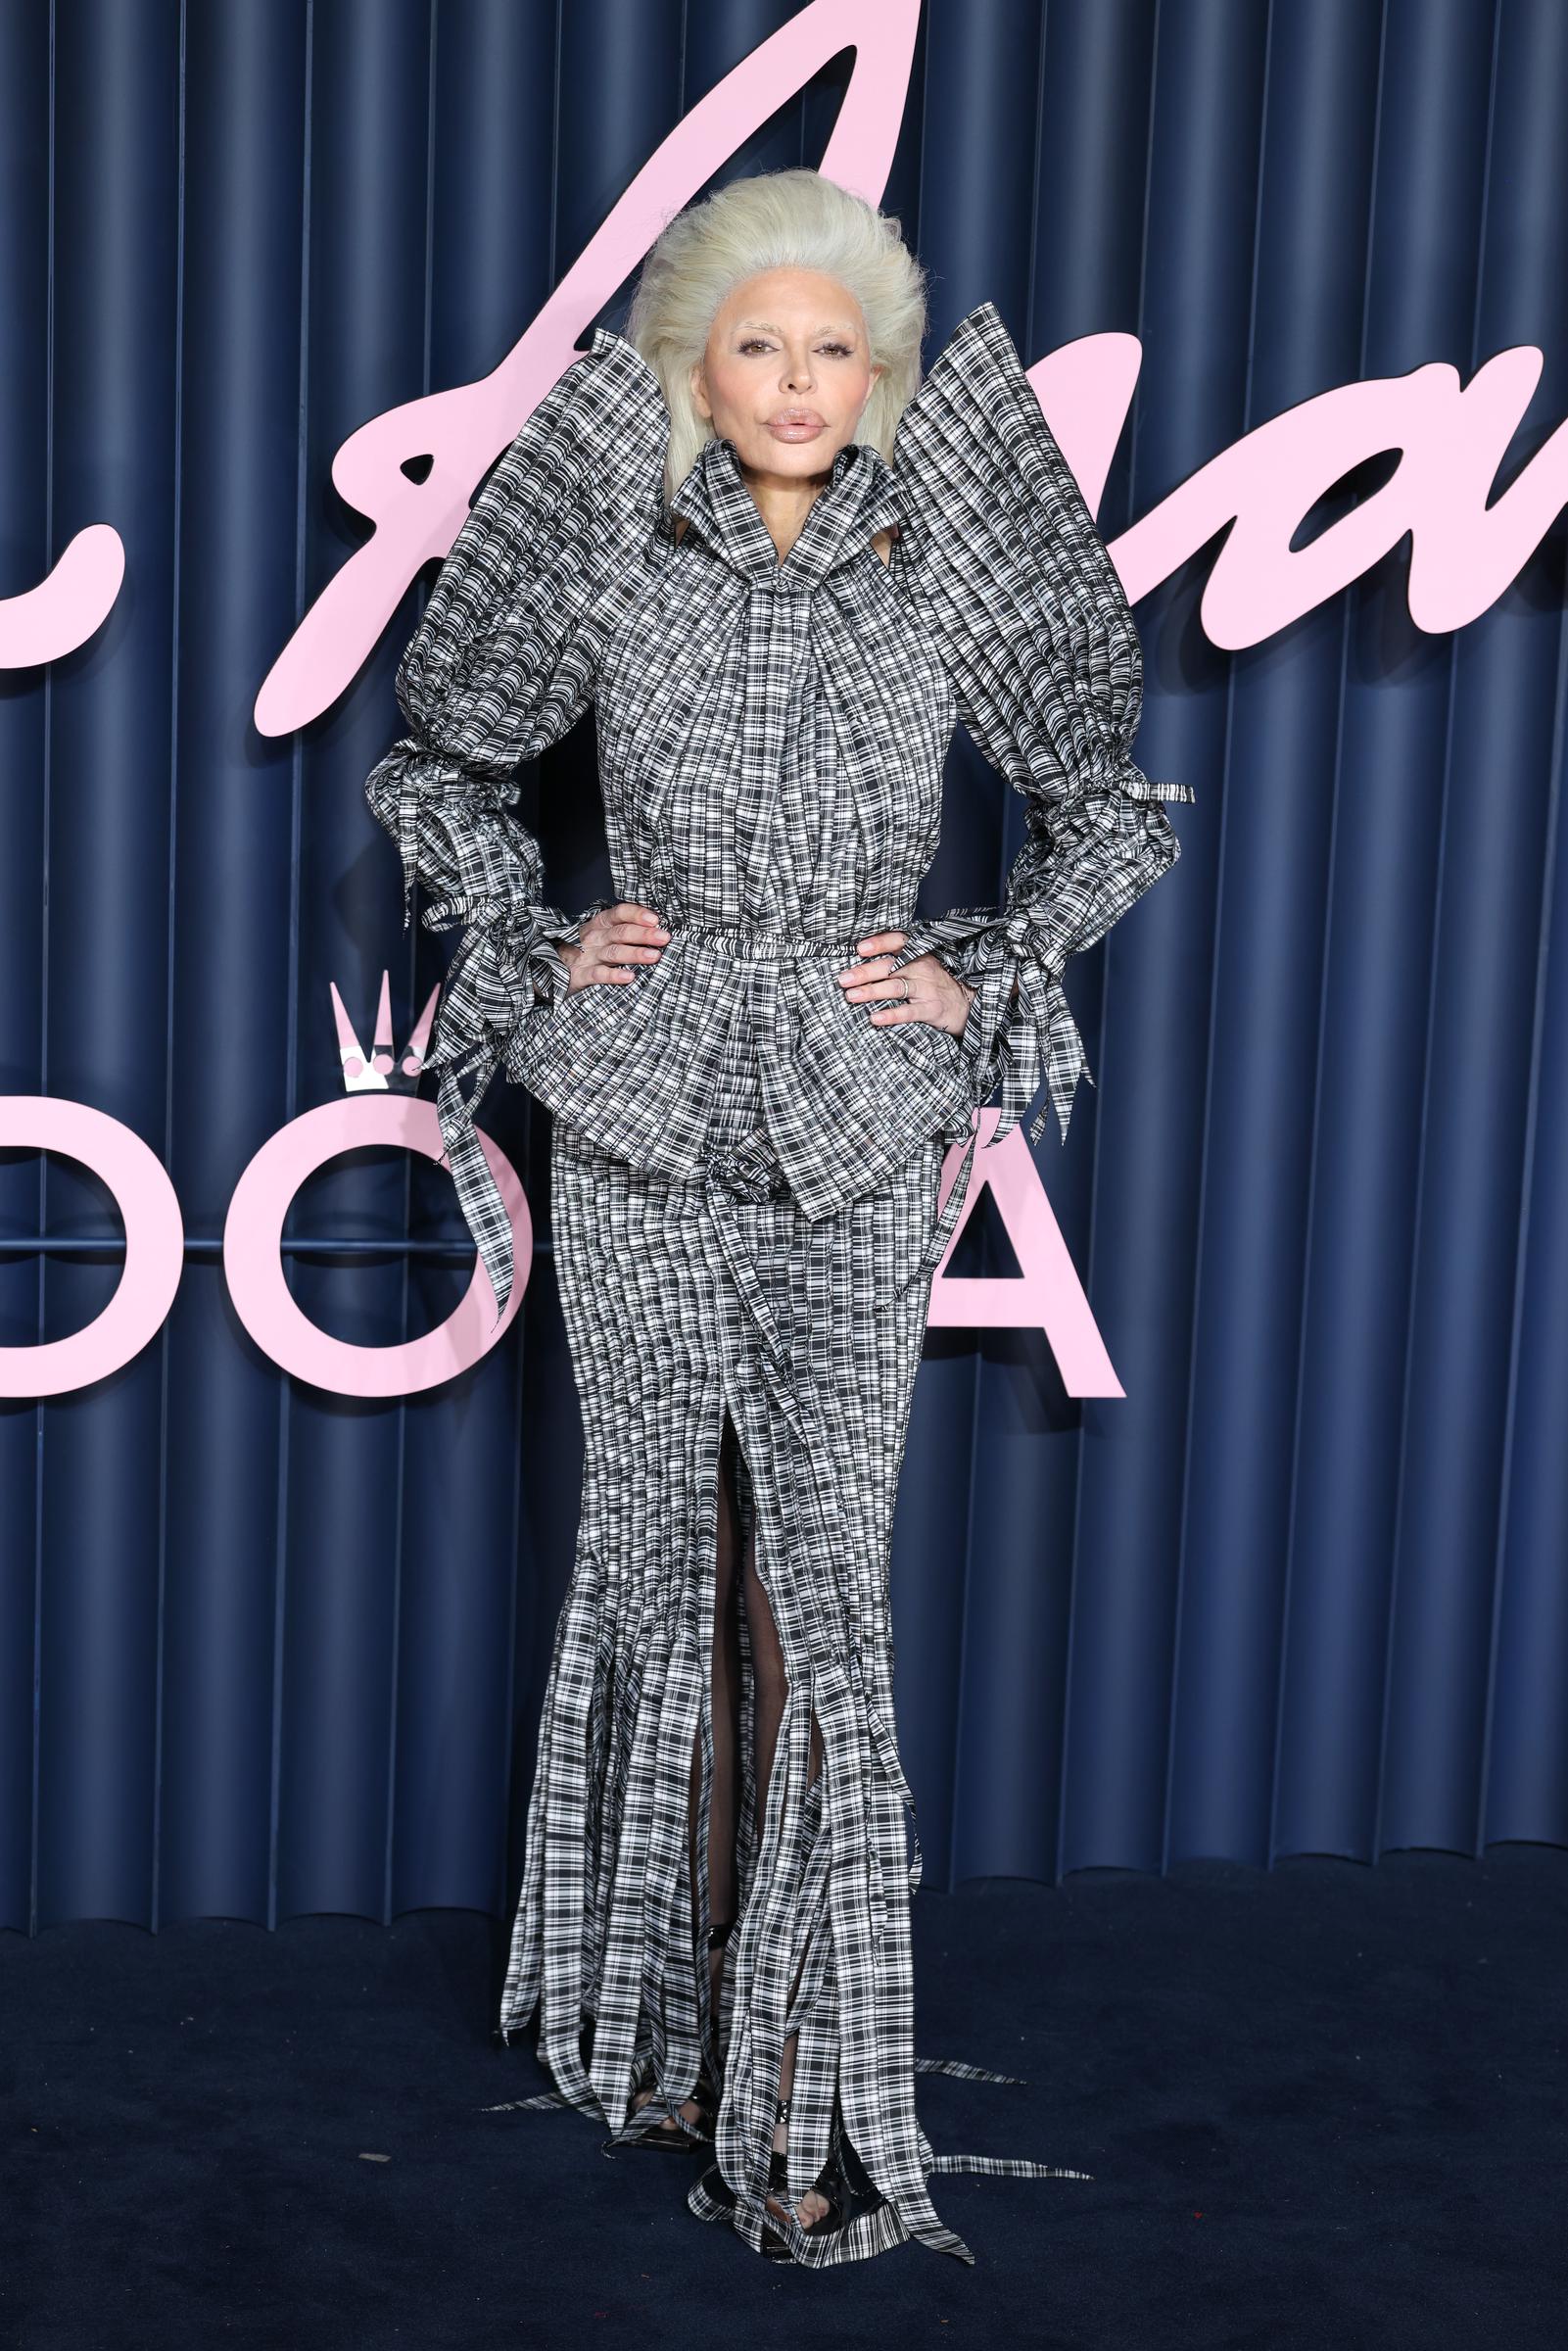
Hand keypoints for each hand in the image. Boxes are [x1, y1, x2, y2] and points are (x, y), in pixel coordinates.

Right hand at [560, 901, 669, 992]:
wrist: (550, 969)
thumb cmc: (586, 951)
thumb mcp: (601, 935)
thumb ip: (623, 930)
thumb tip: (657, 929)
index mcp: (599, 924)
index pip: (619, 913)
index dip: (637, 914)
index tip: (656, 920)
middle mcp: (594, 938)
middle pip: (620, 932)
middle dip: (644, 934)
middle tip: (664, 938)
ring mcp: (586, 956)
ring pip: (613, 952)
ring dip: (634, 953)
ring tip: (654, 956)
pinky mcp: (580, 975)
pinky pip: (598, 975)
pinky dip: (613, 976)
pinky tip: (629, 977)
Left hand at [835, 930, 975, 1036]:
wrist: (968, 1005)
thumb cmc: (937, 985)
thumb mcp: (922, 966)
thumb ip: (899, 962)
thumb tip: (861, 962)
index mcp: (919, 954)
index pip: (898, 942)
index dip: (879, 943)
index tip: (858, 949)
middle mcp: (922, 968)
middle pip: (890, 967)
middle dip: (864, 972)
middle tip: (843, 979)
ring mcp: (928, 988)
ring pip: (896, 987)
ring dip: (871, 992)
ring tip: (851, 996)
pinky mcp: (932, 1009)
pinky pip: (909, 1012)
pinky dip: (892, 1015)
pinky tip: (875, 1018)